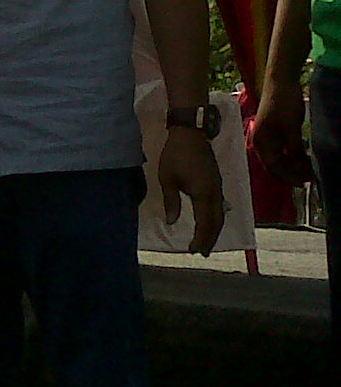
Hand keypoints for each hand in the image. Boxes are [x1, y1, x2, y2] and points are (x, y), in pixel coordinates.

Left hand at [158, 127, 224, 256]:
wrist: (190, 134)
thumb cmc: (175, 155)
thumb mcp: (167, 179)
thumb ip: (171, 202)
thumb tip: (172, 222)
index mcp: (203, 194)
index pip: (205, 223)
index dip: (201, 239)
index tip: (193, 251)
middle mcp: (215, 193)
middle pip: (216, 222)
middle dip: (209, 239)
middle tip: (201, 253)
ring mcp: (218, 187)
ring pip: (220, 214)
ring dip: (213, 230)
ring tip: (206, 243)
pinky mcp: (216, 182)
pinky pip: (219, 206)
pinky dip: (215, 218)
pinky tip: (209, 223)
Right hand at [252, 79, 313, 186]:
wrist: (280, 82)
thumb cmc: (283, 104)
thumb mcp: (291, 129)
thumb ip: (293, 149)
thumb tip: (299, 167)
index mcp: (261, 143)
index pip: (273, 168)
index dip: (289, 177)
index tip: (305, 184)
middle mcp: (261, 142)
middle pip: (275, 165)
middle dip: (292, 173)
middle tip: (311, 178)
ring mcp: (267, 136)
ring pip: (280, 157)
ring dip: (294, 164)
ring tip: (310, 168)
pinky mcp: (274, 131)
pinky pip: (283, 149)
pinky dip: (293, 154)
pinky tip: (305, 156)